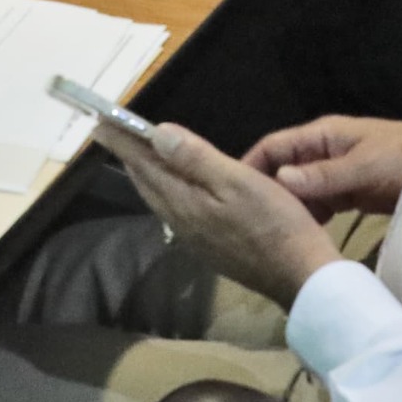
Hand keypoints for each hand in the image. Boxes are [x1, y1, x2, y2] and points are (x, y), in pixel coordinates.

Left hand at [97, 122, 342, 310]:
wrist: (300, 278)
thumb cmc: (275, 223)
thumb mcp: (239, 182)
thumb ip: (197, 159)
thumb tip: (157, 135)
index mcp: (185, 202)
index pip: (146, 165)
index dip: (124, 142)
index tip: (100, 123)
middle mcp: (182, 222)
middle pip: (148, 183)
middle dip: (130, 156)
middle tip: (113, 134)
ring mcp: (196, 239)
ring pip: (161, 199)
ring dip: (147, 174)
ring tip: (140, 155)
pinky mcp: (211, 248)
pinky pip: (176, 211)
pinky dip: (167, 190)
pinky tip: (178, 188)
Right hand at [242, 115, 401, 220]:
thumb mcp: (363, 166)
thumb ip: (324, 175)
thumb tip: (280, 179)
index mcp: (320, 136)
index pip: (273, 147)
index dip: (251, 166)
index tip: (232, 193)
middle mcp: (321, 152)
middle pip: (282, 170)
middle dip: (266, 192)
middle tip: (247, 221)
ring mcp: (333, 173)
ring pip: (298, 190)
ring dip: (287, 208)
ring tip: (268, 234)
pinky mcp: (346, 193)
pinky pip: (317, 204)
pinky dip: (308, 217)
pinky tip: (299, 236)